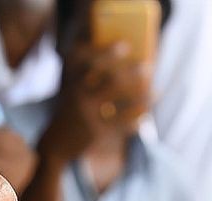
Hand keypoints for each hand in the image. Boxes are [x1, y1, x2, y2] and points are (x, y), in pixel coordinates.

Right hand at [37, 42, 151, 164]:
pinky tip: (146, 117)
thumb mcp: (72, 94)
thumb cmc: (69, 113)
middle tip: (148, 66)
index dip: (108, 53)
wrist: (55, 144)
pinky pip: (122, 125)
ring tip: (156, 93)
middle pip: (112, 81)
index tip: (125, 45)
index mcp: (73, 84)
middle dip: (132, 73)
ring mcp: (89, 116)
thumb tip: (122, 69)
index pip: (92, 63)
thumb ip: (87, 79)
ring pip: (122, 105)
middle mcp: (80, 98)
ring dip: (142, 98)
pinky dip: (136, 120)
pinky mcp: (96, 133)